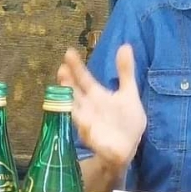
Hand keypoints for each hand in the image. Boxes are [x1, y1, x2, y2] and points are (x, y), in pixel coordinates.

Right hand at [57, 44, 146, 169]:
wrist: (128, 146)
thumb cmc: (124, 118)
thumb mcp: (128, 92)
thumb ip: (125, 71)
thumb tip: (125, 45)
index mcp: (96, 95)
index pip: (83, 79)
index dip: (76, 67)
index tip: (69, 53)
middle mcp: (88, 108)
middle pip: (74, 94)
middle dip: (67, 84)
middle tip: (61, 71)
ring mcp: (89, 124)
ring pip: (75, 113)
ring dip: (70, 105)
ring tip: (65, 93)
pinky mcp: (96, 141)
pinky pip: (89, 136)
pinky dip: (86, 130)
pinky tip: (85, 124)